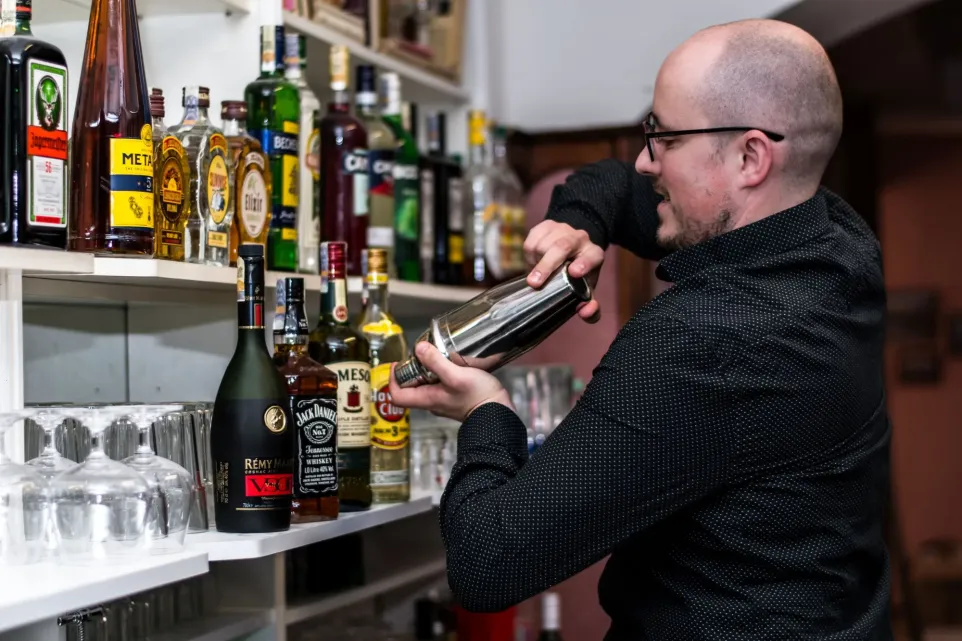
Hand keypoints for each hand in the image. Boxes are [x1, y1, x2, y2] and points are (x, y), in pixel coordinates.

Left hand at [389, 342, 513, 421]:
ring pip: (427, 385)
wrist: (500, 414)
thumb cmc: (478, 398)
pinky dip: (442, 373)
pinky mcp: (456, 398)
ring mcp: (445, 401)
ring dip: (429, 369)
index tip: (397, 364)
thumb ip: (436, 362)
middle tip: (421, 353)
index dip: (392, 379)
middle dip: (412, 369)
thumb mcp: (456, 376)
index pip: (397, 395)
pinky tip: (453, 363)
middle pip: (412, 387)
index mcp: (427, 399)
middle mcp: (433, 402)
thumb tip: (418, 348)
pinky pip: (442, 384)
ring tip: (437, 354)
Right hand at [523, 220, 603, 322]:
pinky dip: (529, 252)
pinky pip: (532, 238)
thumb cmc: (578, 274)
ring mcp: (563, 229)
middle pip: (563, 246)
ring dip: (535, 261)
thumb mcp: (586, 290)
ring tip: (537, 274)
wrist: (570, 247)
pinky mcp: (547, 225)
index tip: (574, 272)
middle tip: (534, 283)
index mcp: (594, 254)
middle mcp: (580, 238)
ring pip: (544, 243)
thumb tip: (586, 312)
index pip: (592, 257)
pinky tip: (533, 260)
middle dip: (547, 265)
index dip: (584, 263)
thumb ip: (591, 307)